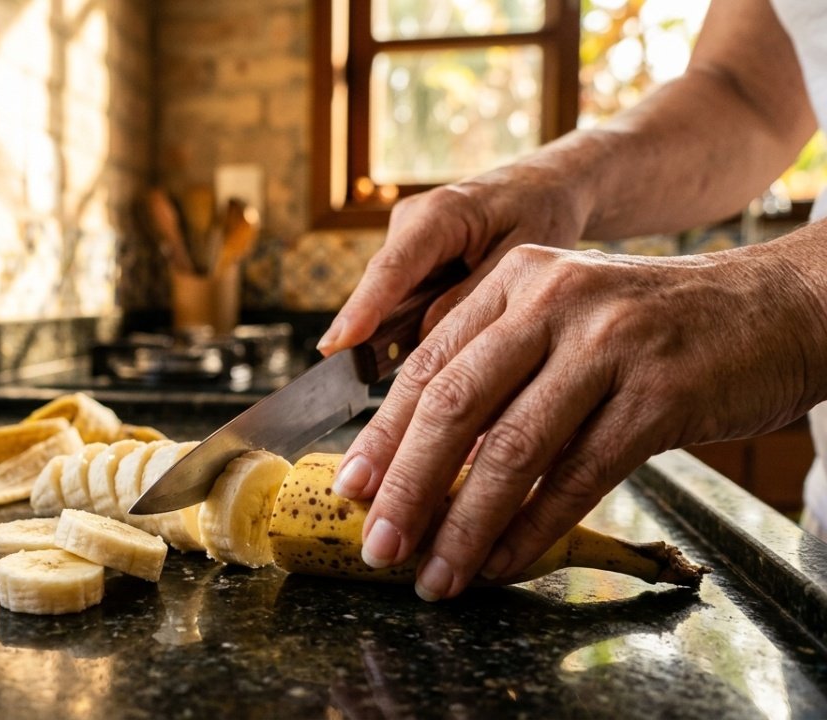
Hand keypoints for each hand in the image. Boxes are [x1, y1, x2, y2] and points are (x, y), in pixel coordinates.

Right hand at [317, 163, 590, 355]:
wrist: (539, 187)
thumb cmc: (538, 213)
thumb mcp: (523, 254)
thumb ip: (477, 296)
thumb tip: (427, 338)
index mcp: (441, 213)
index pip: (393, 267)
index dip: (363, 309)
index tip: (338, 345)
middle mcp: (411, 223)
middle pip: (383, 290)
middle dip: (375, 336)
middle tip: (367, 384)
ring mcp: (405, 240)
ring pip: (392, 300)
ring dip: (403, 334)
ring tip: (426, 370)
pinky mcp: (410, 259)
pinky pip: (404, 301)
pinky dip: (416, 326)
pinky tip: (440, 348)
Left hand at [333, 241, 826, 600]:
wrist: (777, 309)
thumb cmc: (654, 327)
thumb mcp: (565, 319)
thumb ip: (497, 369)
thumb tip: (420, 461)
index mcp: (516, 280)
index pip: (427, 366)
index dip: (382, 435)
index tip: (352, 490)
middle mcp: (553, 301)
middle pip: (455, 407)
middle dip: (407, 488)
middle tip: (379, 546)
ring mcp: (609, 345)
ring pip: (512, 450)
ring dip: (464, 525)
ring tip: (436, 575)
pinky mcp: (659, 395)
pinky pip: (576, 477)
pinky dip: (532, 529)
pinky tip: (501, 563)